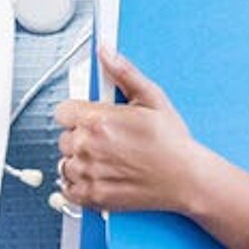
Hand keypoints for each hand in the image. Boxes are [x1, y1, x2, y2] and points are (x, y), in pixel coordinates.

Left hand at [51, 47, 232, 215]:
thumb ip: (123, 72)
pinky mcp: (91, 197)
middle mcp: (87, 147)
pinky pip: (67, 190)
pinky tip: (99, 177)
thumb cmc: (171, 142)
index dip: (77, 114)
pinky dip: (78, 185)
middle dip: (81, 137)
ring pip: (65, 163)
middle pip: (64, 138)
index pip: (62, 112)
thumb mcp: (151, 98)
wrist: (186, 179)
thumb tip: (105, 52)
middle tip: (107, 141)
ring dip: (79, 162)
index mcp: (97, 120)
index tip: (90, 120)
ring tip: (107, 160)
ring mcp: (88, 174)